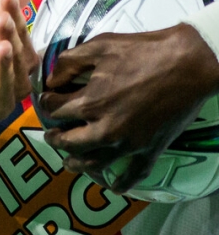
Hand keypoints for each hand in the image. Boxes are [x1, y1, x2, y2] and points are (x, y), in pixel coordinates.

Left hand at [39, 23, 218, 190]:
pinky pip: (134, 174)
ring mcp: (129, 143)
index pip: (54, 110)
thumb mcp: (98, 46)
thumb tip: (52, 78)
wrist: (188, 64)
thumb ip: (69, 62)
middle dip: (55, 138)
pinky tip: (115, 187)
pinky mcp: (151, 149)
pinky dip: (123, 183)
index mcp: (91, 103)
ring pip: (95, 163)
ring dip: (77, 164)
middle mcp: (106, 129)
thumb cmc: (142, 51)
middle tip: (50, 135)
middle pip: (69, 142)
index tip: (47, 100)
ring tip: (69, 162)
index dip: (46, 103)